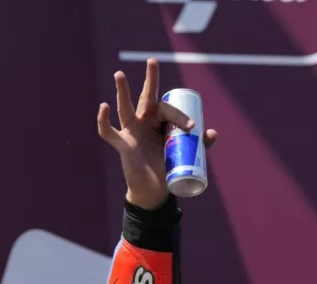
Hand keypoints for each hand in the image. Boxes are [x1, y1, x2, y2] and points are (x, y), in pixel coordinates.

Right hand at [96, 58, 217, 209]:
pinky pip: (109, 131)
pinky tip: (104, 106)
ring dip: (122, 91)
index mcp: (160, 123)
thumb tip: (212, 133)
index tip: (192, 127)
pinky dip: (103, 120)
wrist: (154, 190)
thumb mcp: (185, 154)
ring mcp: (131, 132)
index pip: (169, 110)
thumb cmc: (167, 168)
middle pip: (146, 98)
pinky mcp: (122, 145)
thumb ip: (199, 144)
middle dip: (150, 80)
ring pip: (125, 108)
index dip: (180, 116)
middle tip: (153, 61)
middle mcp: (144, 123)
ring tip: (119, 74)